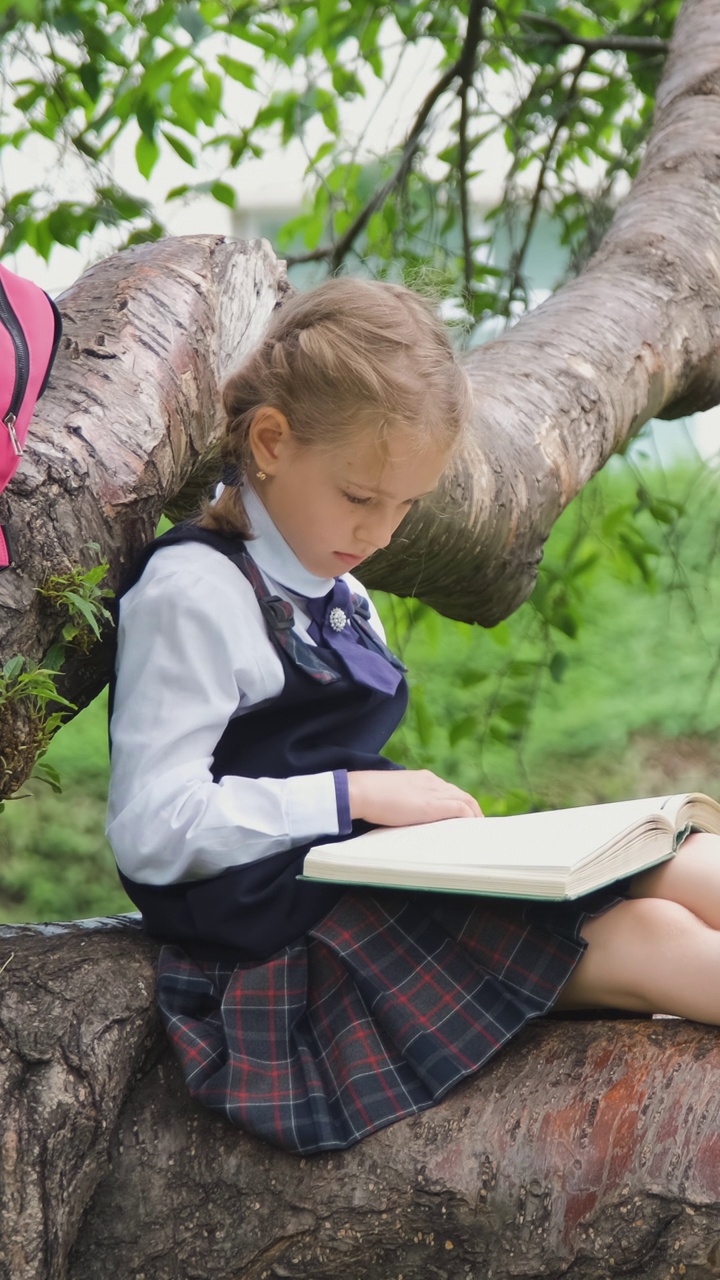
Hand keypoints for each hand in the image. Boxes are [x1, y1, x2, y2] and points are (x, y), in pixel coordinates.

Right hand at [348, 769, 482, 827]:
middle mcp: (432, 782)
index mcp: (422, 778)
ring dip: (474, 815)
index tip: (463, 814)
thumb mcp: (392, 795)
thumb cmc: (369, 795)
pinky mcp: (433, 805)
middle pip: (461, 794)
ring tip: (478, 829)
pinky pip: (461, 810)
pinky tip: (472, 828)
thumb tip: (406, 812)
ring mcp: (434, 792)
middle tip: (477, 824)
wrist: (362, 791)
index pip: (448, 789)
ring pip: (466, 800)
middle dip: (472, 809)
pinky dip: (470, 818)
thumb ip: (404, 800)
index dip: (458, 801)